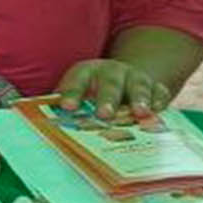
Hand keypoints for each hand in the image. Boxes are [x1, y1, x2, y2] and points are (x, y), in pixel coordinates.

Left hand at [54, 58, 170, 119]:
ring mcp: (135, 78)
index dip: (72, 93)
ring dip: (139, 98)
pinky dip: (159, 101)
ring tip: (139, 113)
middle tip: (104, 115)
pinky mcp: (155, 87)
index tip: (67, 107)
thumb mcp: (76, 96)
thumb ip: (65, 109)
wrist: (124, 80)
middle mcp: (112, 72)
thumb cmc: (92, 96)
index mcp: (86, 73)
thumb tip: (43, 129)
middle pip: (110, 83)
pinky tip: (158, 112)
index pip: (77, 81)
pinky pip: (159, 92)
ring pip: (138, 85)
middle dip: (108, 99)